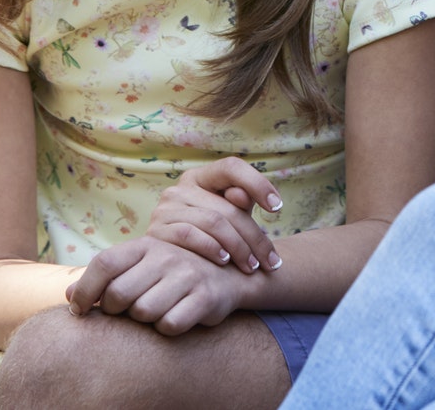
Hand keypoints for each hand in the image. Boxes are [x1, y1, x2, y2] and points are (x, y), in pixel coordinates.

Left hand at [65, 235, 248, 335]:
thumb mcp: (140, 266)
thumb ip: (105, 278)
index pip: (104, 264)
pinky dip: (167, 328)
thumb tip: (67, 295)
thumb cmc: (172, 273)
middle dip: (115, 311)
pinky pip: (169, 325)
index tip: (78, 310)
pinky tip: (175, 317)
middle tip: (126, 311)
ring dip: (144, 320)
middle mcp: (166, 255)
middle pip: (118, 295)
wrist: (228, 275)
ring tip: (156, 311)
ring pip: (143, 312)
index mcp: (145, 245)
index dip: (84, 290)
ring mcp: (187, 275)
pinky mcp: (205, 297)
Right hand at [145, 156, 283, 275]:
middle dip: (254, 236)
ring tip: (253, 266)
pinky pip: (189, 236)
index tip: (278, 208)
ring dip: (238, 247)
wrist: (170, 264)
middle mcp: (180, 188)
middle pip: (227, 206)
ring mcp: (165, 209)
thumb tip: (242, 197)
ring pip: (212, 222)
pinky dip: (211, 248)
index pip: (231, 167)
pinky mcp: (155, 233)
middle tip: (272, 261)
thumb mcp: (229, 216)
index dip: (258, 183)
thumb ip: (239, 203)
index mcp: (201, 176)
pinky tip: (226, 261)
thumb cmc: (209, 236)